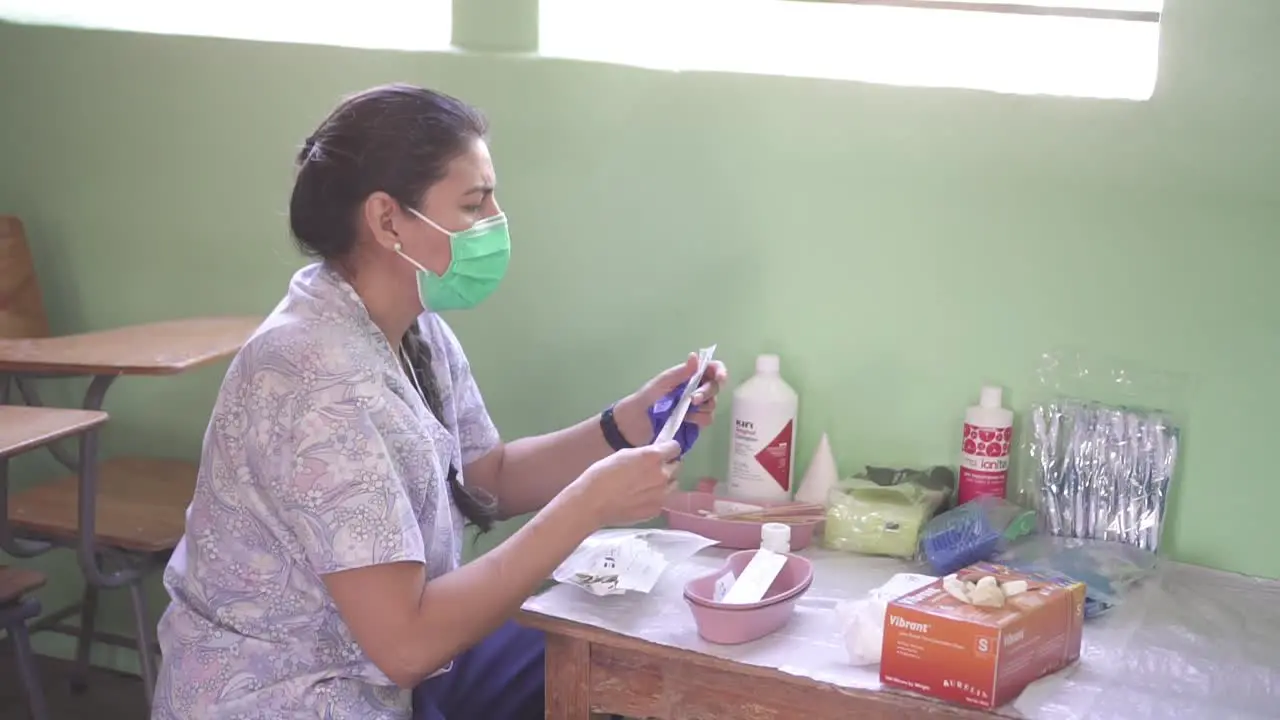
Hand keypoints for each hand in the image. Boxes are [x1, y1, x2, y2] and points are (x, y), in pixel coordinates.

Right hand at [571, 440, 682, 526]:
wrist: (592, 503)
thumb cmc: (602, 475)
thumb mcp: (623, 455)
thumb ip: (644, 454)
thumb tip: (654, 456)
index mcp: (653, 457)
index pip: (675, 448)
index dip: (668, 449)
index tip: (663, 452)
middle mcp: (662, 475)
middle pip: (676, 466)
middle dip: (666, 466)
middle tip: (650, 470)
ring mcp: (661, 495)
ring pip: (672, 484)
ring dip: (663, 483)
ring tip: (644, 486)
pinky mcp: (656, 510)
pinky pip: (662, 500)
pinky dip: (654, 498)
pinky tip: (638, 500)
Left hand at [615, 354, 729, 443]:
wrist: (634, 424)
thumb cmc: (646, 399)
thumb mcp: (661, 384)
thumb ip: (679, 373)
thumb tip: (695, 356)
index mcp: (687, 376)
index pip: (711, 369)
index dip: (720, 371)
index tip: (719, 378)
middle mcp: (695, 389)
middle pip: (714, 387)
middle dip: (706, 393)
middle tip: (692, 399)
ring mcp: (695, 407)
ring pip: (712, 405)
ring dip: (701, 408)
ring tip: (684, 412)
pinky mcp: (694, 423)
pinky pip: (707, 419)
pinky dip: (698, 420)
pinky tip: (686, 420)